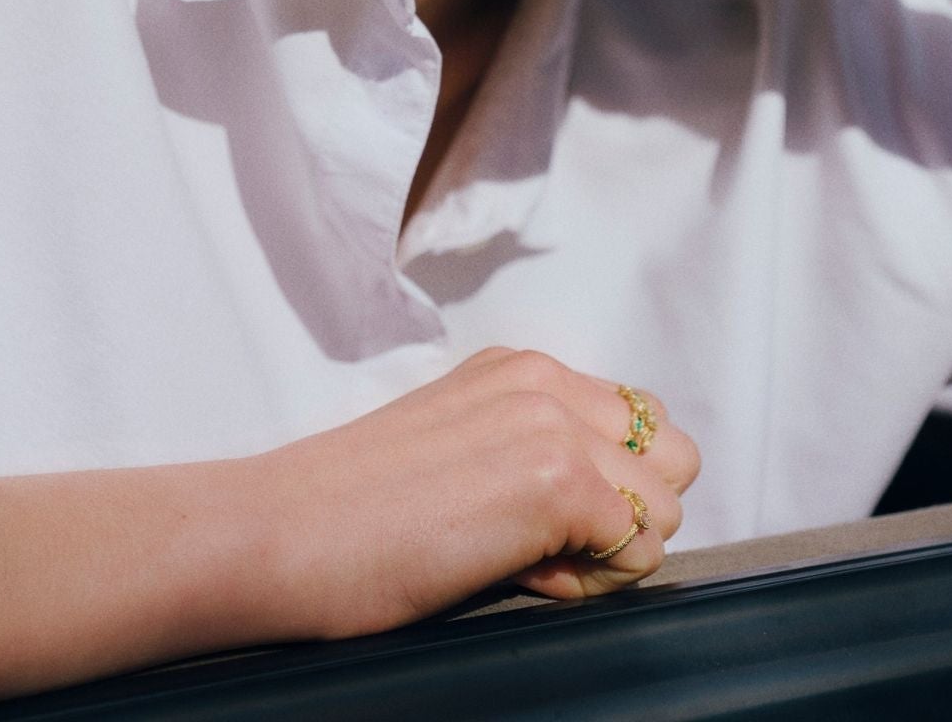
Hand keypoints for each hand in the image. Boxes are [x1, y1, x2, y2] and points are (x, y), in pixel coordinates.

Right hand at [238, 348, 699, 640]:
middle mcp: (545, 381)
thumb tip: (609, 511)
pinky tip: (516, 575)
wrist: (278, 533)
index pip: (638, 425)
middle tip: (543, 551)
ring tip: (521, 562)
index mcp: (521, 369)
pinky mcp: (557, 480)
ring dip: (611, 552)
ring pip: (665, 506)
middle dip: (629, 514)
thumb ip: (534, 452)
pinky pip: (639, 547)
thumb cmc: (351, 515)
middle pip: (673, 455)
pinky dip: (592, 581)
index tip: (535, 524)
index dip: (608, 488)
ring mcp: (554, 424)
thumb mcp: (460, 449)